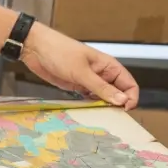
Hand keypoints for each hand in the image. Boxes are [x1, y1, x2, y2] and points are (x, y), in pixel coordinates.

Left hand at [20, 25, 139, 108]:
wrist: (36, 49)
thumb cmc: (60, 53)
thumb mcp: (81, 71)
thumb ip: (101, 87)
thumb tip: (123, 100)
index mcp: (109, 66)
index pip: (129, 84)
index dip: (131, 97)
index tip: (124, 110)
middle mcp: (102, 75)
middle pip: (118, 93)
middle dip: (117, 105)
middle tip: (111, 118)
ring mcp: (89, 82)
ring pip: (104, 98)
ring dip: (104, 108)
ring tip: (100, 118)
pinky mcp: (77, 87)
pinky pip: (89, 99)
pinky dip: (91, 106)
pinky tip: (88, 113)